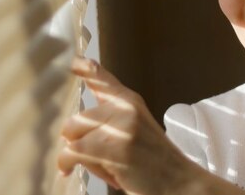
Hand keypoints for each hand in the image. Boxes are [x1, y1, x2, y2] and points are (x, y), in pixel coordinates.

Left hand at [57, 57, 190, 194]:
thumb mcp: (134, 130)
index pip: (101, 77)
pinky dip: (66, 163)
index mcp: (129, 101)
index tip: (69, 63)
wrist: (179, 183)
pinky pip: (73, 151)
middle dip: (76, 140)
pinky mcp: (114, 147)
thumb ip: (108, 120)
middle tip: (92, 156)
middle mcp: (125, 108)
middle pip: (76, 118)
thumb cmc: (153, 163)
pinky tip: (67, 170)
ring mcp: (120, 126)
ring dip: (75, 154)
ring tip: (94, 164)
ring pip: (72, 135)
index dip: (82, 67)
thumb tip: (69, 131)